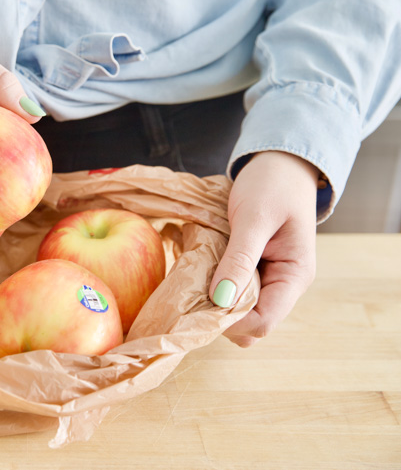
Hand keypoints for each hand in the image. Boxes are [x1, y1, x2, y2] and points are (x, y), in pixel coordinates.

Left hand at [209, 151, 319, 346]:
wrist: (279, 163)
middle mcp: (282, 286)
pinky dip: (214, 286)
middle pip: (248, 325)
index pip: (262, 324)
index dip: (230, 321)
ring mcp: (267, 280)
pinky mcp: (251, 271)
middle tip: (194, 287)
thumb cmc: (272, 184)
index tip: (201, 301)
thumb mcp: (254, 218)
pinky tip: (202, 268)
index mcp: (294, 277)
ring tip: (197, 273)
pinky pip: (231, 292)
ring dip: (214, 300)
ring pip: (237, 311)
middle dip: (219, 314)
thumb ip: (239, 259)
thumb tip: (220, 299)